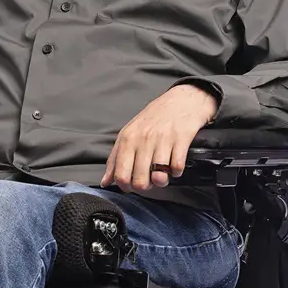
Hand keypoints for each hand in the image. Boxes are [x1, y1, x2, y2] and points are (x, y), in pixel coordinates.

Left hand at [101, 84, 217, 191]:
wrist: (181, 100)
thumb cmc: (153, 119)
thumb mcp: (129, 134)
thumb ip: (115, 159)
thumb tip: (105, 181)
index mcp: (127, 139)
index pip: (121, 174)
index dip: (126, 187)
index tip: (132, 185)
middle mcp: (143, 139)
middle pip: (140, 181)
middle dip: (145, 187)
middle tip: (149, 181)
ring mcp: (162, 139)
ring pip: (159, 177)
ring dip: (161, 181)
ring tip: (162, 175)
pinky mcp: (181, 139)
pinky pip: (176, 168)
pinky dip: (176, 172)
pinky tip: (174, 166)